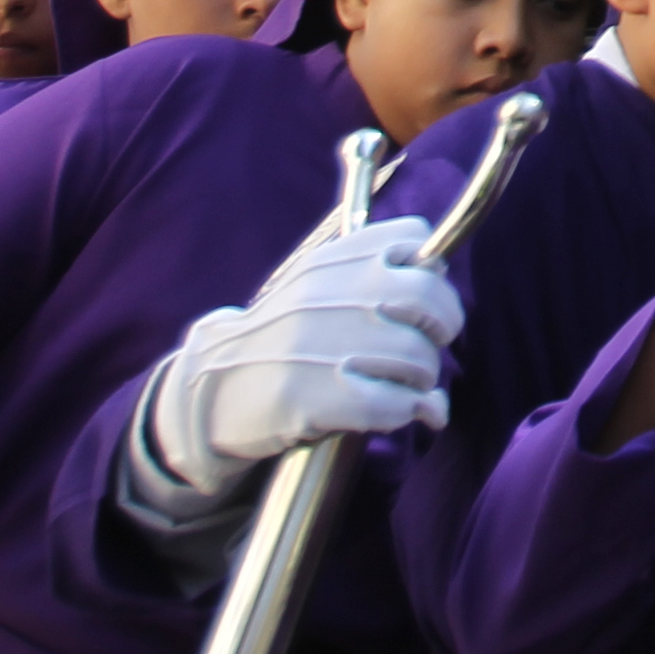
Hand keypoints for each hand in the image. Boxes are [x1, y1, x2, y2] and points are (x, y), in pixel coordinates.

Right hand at [131, 216, 465, 519]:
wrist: (210, 390)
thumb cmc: (281, 338)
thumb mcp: (313, 286)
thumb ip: (368, 272)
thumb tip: (440, 272)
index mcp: (329, 262)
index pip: (412, 239)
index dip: (432, 271)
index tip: (421, 300)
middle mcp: (326, 296)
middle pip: (427, 297)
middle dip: (444, 325)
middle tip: (431, 346)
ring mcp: (316, 347)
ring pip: (416, 357)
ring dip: (427, 379)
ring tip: (413, 389)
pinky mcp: (309, 398)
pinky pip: (392, 405)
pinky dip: (412, 412)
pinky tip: (410, 414)